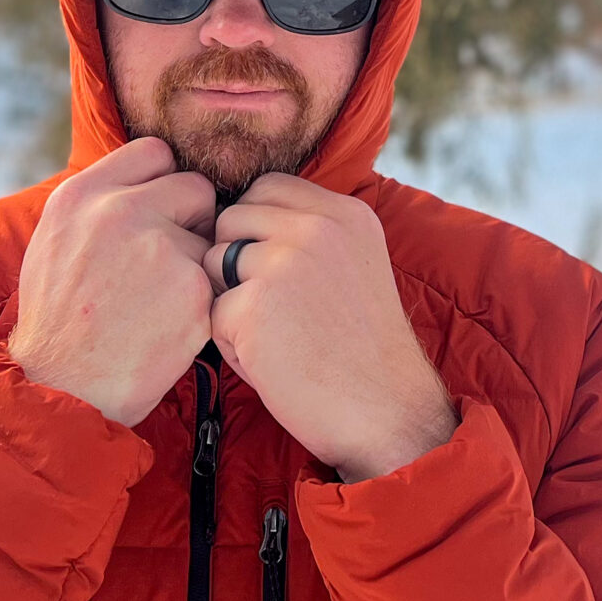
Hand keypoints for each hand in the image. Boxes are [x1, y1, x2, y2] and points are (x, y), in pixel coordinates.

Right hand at [9, 136, 217, 425]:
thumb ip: (97, 203)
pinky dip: (204, 302)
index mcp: (82, 195)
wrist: (65, 390)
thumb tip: (145, 179)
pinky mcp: (194, 289)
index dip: (163, 181)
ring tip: (159, 302)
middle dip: (192, 220)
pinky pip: (218, 281)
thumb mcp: (54, 241)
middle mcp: (121, 211)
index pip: (154, 152)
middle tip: (168, 261)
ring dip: (197, 265)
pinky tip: (172, 325)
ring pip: (211, 238)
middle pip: (195, 187)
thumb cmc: (58, 320)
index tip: (160, 210)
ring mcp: (161, 248)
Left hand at [205, 175, 456, 481]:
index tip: (272, 267)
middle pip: (231, 218)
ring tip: (274, 336)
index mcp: (345, 213)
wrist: (388, 414)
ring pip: (214, 263)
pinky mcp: (254, 305)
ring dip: (230, 301)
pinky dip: (231, 345)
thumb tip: (240, 214)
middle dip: (234, 261)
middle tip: (271, 308)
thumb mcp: (355, 263)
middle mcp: (317, 228)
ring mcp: (284, 263)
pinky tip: (271, 363)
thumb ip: (312, 231)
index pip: (266, 186)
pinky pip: (213, 313)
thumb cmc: (362, 349)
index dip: (254, 225)